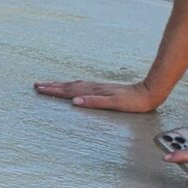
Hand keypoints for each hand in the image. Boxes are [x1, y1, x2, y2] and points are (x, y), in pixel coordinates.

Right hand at [32, 77, 164, 113]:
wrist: (150, 92)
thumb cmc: (134, 102)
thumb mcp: (114, 104)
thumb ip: (94, 102)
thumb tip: (75, 102)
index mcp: (94, 92)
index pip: (70, 91)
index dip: (54, 90)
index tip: (39, 89)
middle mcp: (94, 88)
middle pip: (69, 86)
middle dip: (53, 86)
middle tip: (37, 85)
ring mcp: (99, 87)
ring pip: (75, 85)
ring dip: (61, 85)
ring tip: (49, 84)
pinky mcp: (104, 89)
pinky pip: (83, 86)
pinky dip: (73, 86)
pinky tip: (72, 87)